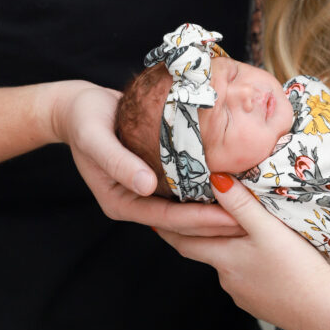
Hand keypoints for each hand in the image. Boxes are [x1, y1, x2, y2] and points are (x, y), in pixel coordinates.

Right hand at [50, 82, 240, 234]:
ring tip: (249, 208)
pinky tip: (231, 184)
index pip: (167, 218)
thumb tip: (146, 186)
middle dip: (215, 223)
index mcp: (119, 202)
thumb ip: (118, 161)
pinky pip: (184, 188)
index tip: (232, 219)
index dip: (200, 220)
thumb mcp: (94, 137)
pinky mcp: (154, 174)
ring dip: (215, 210)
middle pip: (180, 222)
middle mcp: (135, 201)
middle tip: (252, 219)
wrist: (76, 106)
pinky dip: (206, 189)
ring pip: (184, 208)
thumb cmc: (83, 118)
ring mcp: (144, 190)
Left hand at [160, 173, 329, 329]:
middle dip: (192, 234)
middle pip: (203, 252)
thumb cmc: (298, 268)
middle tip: (181, 216)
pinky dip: (243, 262)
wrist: (328, 311)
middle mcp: (228, 280)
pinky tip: (256, 255)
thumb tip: (214, 176)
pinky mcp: (263, 303)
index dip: (167, 227)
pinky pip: (245, 277)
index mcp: (224, 259)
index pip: (184, 241)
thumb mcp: (268, 229)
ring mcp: (245, 295)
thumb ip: (241, 203)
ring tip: (225, 228)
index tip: (151, 214)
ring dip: (222, 247)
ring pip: (226, 264)